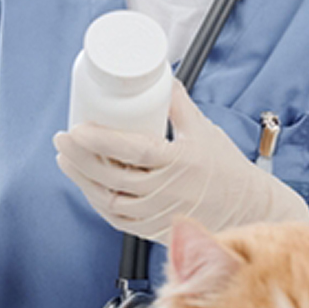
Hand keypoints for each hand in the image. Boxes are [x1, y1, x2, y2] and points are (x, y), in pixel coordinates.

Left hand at [54, 80, 308, 244]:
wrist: (245, 209)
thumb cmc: (226, 169)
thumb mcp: (205, 131)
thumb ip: (179, 105)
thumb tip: (159, 77)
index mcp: (180, 162)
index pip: (133, 151)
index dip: (101, 140)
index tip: (78, 127)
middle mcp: (167, 191)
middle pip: (112, 177)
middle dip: (81, 158)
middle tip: (63, 138)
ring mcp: (159, 214)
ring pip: (109, 201)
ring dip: (82, 181)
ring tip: (66, 160)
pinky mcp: (154, 230)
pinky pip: (118, 220)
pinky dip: (98, 202)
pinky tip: (87, 186)